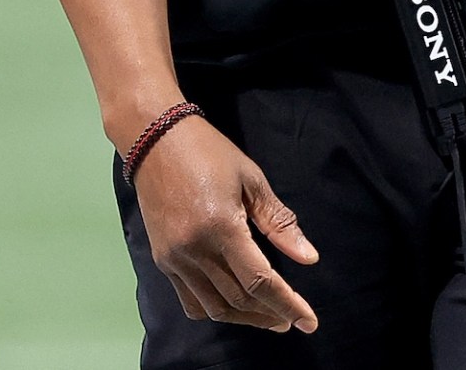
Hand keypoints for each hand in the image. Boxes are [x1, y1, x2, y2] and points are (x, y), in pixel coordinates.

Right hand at [129, 114, 320, 331]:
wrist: (156, 142)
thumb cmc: (211, 154)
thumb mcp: (253, 181)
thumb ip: (280, 223)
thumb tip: (308, 258)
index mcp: (221, 228)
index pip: (260, 280)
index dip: (287, 304)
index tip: (309, 321)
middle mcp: (194, 250)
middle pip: (238, 298)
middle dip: (270, 314)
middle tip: (294, 319)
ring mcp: (174, 259)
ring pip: (213, 306)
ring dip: (245, 317)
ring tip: (270, 317)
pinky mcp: (163, 260)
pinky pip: (190, 299)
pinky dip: (215, 309)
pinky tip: (235, 306)